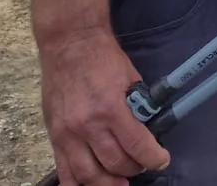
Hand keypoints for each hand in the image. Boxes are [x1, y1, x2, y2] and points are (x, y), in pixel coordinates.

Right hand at [38, 29, 169, 185]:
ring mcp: (68, 134)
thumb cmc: (103, 58)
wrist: (70, 44)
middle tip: (141, 166)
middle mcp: (87, 125)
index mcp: (110, 108)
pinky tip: (91, 183)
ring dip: (108, 183)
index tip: (161, 160)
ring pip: (88, 175)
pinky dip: (78, 183)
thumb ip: (136, 106)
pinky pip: (64, 170)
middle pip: (114, 164)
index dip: (153, 158)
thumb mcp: (130, 78)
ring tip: (120, 181)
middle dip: (133, 169)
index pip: (136, 146)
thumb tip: (148, 128)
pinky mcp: (54, 136)